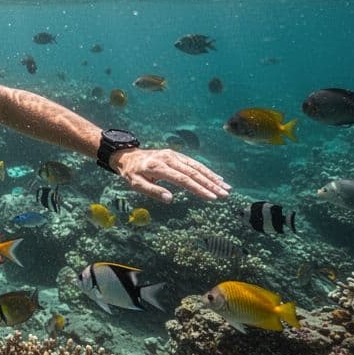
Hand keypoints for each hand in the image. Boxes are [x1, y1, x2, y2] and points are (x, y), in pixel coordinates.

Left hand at [110, 148, 229, 202]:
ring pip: (196, 166)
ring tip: (226, 187)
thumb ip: (152, 191)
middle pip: (193, 172)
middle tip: (225, 194)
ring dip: (212, 177)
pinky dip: (206, 170)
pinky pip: (194, 163)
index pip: (183, 179)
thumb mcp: (136, 184)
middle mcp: (169, 158)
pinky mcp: (176, 155)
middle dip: (211, 184)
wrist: (127, 156)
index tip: (211, 197)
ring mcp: (174, 155)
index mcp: (159, 167)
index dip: (198, 189)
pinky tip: (217, 178)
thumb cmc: (132, 173)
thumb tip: (170, 199)